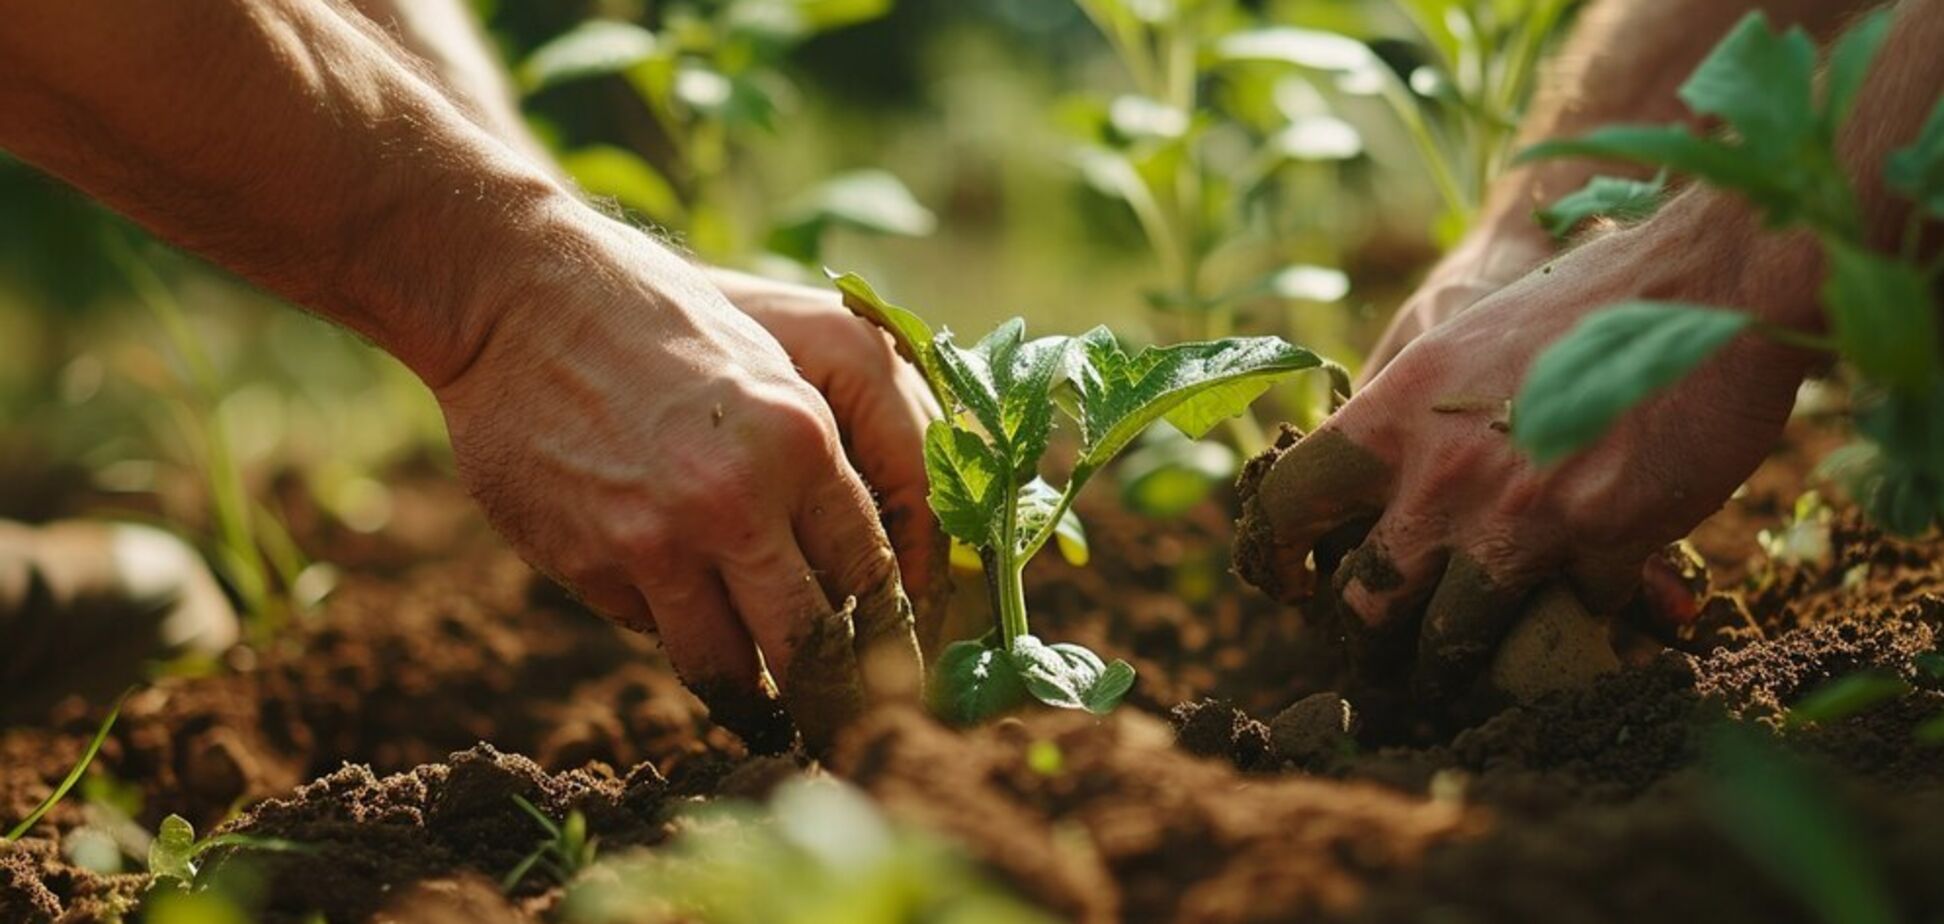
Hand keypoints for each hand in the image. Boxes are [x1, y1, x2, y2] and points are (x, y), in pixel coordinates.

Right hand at [433, 219, 920, 751]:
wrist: (523, 300)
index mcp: (803, 442)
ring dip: (752, 694)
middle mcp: (739, 500)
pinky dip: (670, 627)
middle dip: (834, 694)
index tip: (890, 661)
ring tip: (768, 712)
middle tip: (844, 721)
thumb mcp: (771, 367)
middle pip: (812, 641)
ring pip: (730, 666)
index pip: (871, 573)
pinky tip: (667, 599)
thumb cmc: (660, 325)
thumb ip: (816, 464)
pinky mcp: (595, 563)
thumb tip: (857, 569)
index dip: (884, 629)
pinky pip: (653, 630)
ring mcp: (660, 541)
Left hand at [1238, 194, 1816, 699]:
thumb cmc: (1580, 304)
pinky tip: (1592, 597)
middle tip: (1387, 650)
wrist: (1709, 280)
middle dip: (1373, 639)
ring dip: (1461, 662)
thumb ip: (1407, 418)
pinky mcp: (1603, 541)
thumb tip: (1370, 490)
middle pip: (1366, 600)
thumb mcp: (1461, 340)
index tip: (1290, 584)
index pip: (1288, 501)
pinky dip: (1580, 615)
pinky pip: (1572, 615)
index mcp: (1394, 411)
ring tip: (1469, 671)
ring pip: (1454, 639)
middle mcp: (1442, 472)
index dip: (1274, 554)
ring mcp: (1521, 514)